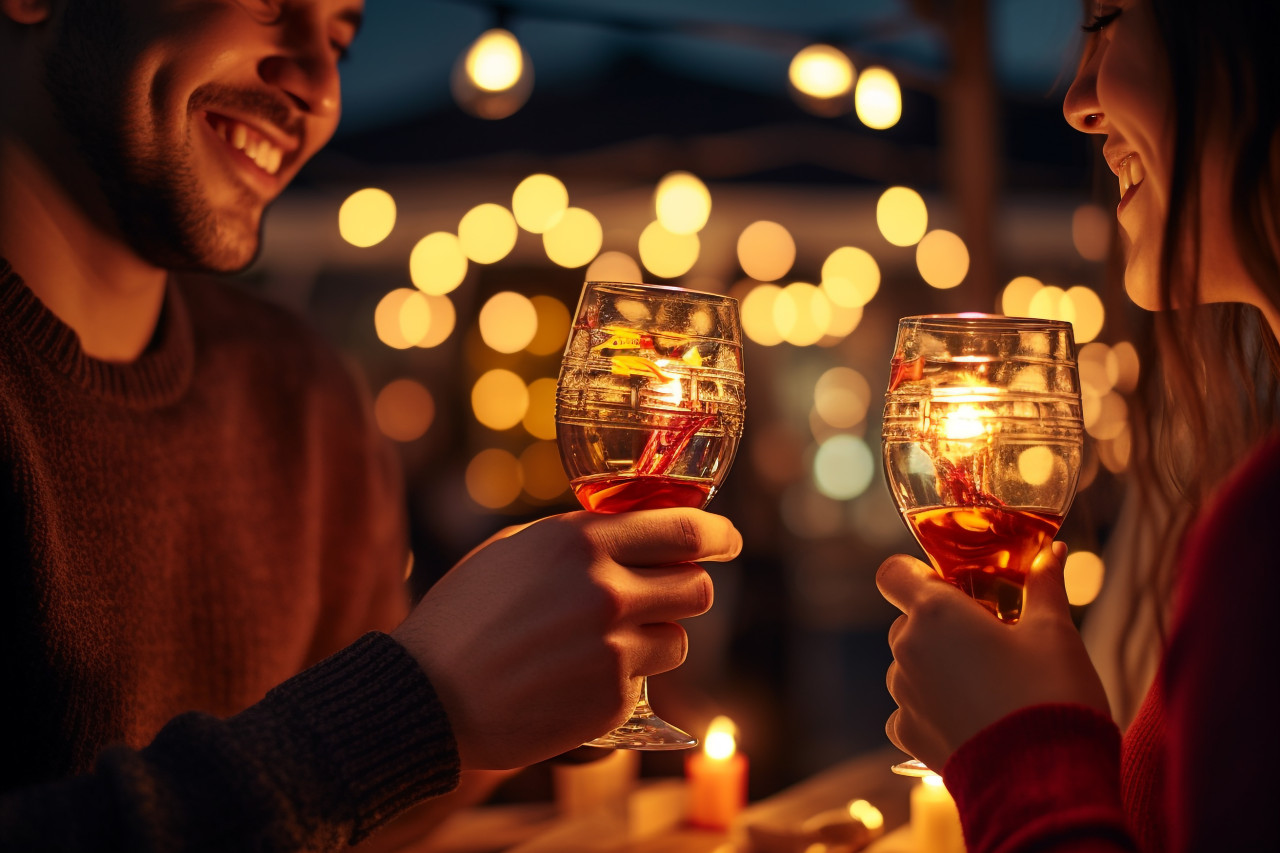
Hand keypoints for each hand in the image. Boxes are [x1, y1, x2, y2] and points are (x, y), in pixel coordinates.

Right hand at [393, 508, 741, 769]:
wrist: (426, 696)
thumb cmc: (465, 616)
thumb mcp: (515, 550)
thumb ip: (578, 537)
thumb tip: (634, 531)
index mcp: (581, 541)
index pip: (684, 531)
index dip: (718, 535)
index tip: (727, 540)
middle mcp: (606, 590)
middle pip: (698, 587)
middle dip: (687, 589)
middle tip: (667, 595)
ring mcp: (613, 649)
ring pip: (678, 638)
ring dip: (655, 638)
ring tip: (601, 644)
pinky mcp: (612, 700)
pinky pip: (646, 681)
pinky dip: (624, 679)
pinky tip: (575, 678)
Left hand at [877, 542, 1109, 770]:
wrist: (1043, 781)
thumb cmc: (1049, 695)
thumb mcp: (1055, 631)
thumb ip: (1044, 585)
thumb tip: (1052, 552)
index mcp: (934, 612)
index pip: (893, 572)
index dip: (917, 573)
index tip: (953, 585)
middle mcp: (907, 649)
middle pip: (908, 621)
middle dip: (942, 624)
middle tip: (990, 637)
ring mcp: (903, 694)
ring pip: (909, 664)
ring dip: (938, 666)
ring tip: (988, 684)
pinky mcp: (907, 734)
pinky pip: (910, 708)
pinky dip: (934, 707)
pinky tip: (973, 716)